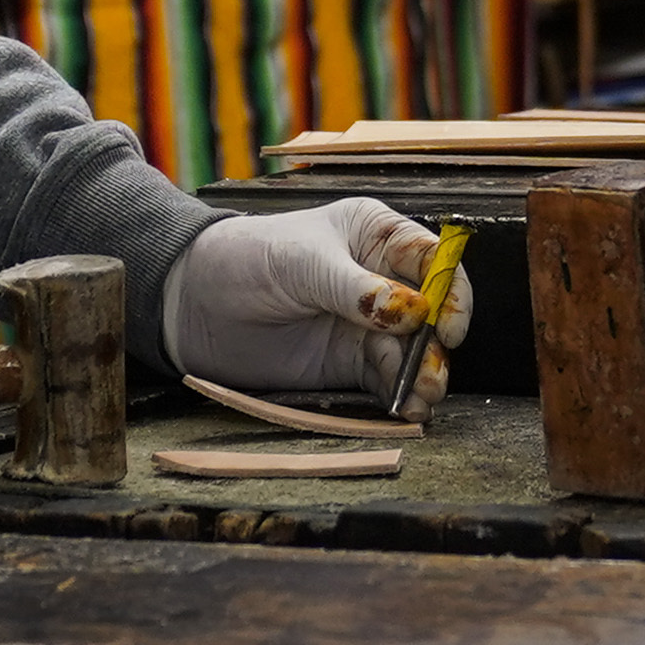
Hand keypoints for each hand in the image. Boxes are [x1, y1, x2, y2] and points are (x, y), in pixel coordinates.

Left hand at [165, 199, 442, 393]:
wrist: (193, 301)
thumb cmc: (247, 258)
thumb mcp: (303, 262)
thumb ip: (359, 289)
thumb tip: (414, 313)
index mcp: (376, 235)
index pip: (434, 260)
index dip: (451, 291)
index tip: (448, 324)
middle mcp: (382, 278)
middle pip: (434, 313)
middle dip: (439, 343)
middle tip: (432, 371)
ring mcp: (367, 325)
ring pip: (414, 351)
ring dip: (425, 374)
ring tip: (421, 397)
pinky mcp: (348, 364)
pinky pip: (387, 380)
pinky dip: (401, 396)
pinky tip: (406, 409)